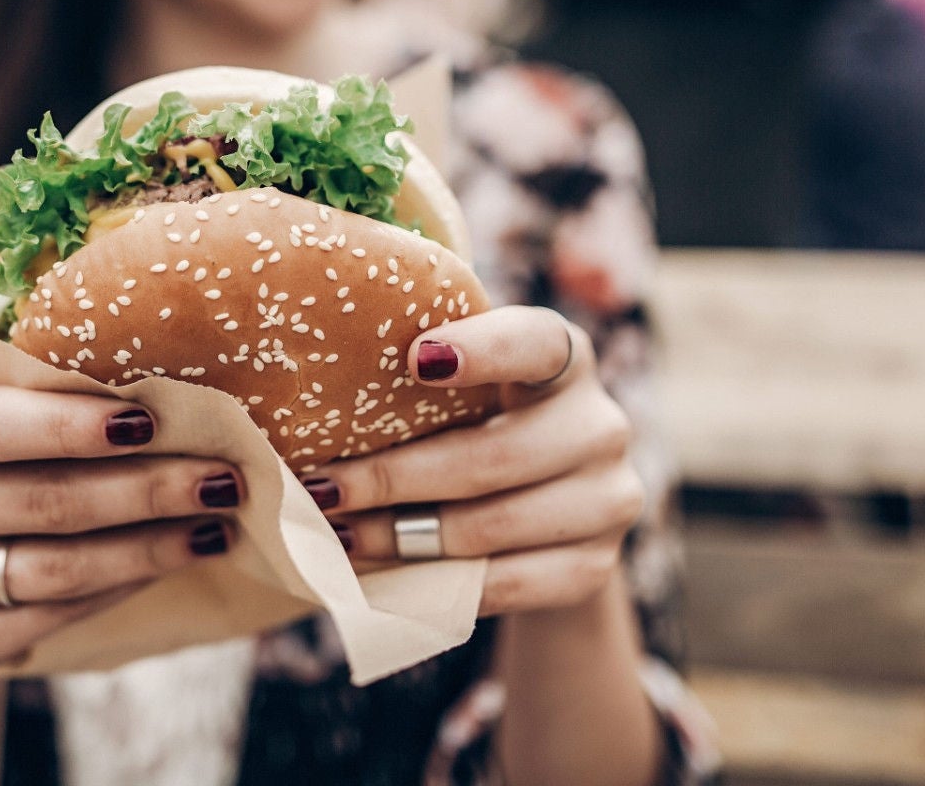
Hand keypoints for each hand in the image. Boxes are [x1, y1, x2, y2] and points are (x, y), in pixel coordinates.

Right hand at [0, 376, 242, 667]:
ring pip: (52, 568)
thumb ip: (58, 394)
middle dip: (143, 490)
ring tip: (214, 525)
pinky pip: (51, 617)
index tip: (150, 420)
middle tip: (221, 478)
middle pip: (37, 502)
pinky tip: (170, 562)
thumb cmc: (0, 448)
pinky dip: (120, 588)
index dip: (65, 426)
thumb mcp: (4, 404)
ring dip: (147, 548)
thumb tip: (179, 391)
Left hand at [299, 306, 643, 616]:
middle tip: (322, 490)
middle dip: (395, 477)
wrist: (552, 505)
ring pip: (490, 527)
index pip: (536, 342)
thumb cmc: (481, 421)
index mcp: (566, 356)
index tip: (417, 359)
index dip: (484, 349)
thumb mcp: (466, 385)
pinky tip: (383, 575)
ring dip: (401, 537)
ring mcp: (608, 500)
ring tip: (338, 534)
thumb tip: (316, 383)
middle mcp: (601, 424)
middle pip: (493, 456)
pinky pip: (506, 584)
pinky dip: (437, 583)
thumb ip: (422, 371)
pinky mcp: (594, 567)